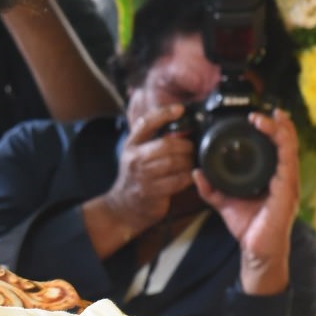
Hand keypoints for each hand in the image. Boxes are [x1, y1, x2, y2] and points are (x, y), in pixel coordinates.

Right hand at [95, 105, 194, 238]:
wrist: (122, 207)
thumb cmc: (135, 178)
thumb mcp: (135, 155)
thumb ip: (151, 140)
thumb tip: (177, 125)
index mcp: (131, 145)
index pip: (146, 123)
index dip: (163, 113)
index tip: (180, 109)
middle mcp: (134, 159)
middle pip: (166, 144)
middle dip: (185, 145)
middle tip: (192, 148)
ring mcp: (142, 176)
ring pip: (173, 162)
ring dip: (187, 161)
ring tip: (191, 162)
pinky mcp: (152, 192)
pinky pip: (177, 180)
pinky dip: (187, 177)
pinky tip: (189, 176)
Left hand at [193, 110, 298, 294]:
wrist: (256, 251)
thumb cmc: (248, 226)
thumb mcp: (224, 202)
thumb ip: (210, 188)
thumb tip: (195, 172)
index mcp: (272, 177)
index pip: (276, 147)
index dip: (271, 129)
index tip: (256, 116)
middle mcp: (283, 177)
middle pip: (287, 143)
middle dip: (279, 124)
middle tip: (264, 111)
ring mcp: (288, 183)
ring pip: (290, 149)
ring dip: (281, 131)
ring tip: (270, 117)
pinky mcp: (287, 192)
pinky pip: (288, 164)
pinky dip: (284, 147)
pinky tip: (278, 136)